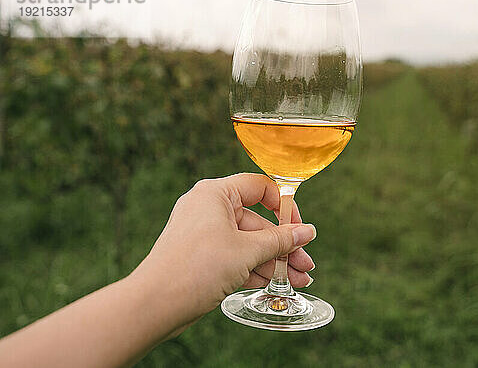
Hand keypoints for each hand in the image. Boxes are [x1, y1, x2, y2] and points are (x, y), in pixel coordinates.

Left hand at [130, 173, 316, 331]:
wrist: (155, 304)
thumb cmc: (196, 267)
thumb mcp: (247, 251)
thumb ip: (280, 240)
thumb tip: (307, 231)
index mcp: (216, 194)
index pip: (259, 187)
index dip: (284, 206)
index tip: (300, 228)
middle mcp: (209, 209)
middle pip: (258, 222)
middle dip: (284, 246)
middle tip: (305, 266)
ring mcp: (205, 234)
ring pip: (249, 243)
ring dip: (274, 262)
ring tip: (298, 281)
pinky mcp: (202, 256)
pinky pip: (236, 257)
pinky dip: (254, 269)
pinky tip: (274, 285)